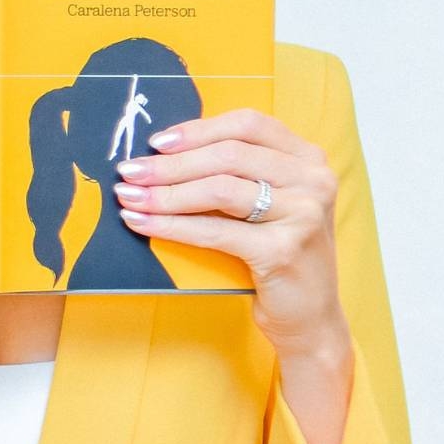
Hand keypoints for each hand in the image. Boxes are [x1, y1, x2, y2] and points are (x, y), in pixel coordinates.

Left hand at [112, 108, 350, 363]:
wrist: (310, 318)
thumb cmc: (279, 257)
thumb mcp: (269, 206)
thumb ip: (238, 176)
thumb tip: (165, 155)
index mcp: (308, 159)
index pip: (248, 125)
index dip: (198, 130)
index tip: (157, 142)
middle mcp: (313, 180)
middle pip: (228, 155)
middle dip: (171, 163)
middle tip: (129, 171)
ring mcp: (303, 214)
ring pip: (219, 189)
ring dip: (166, 193)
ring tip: (129, 197)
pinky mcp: (283, 250)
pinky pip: (214, 231)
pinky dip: (172, 226)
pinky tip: (143, 224)